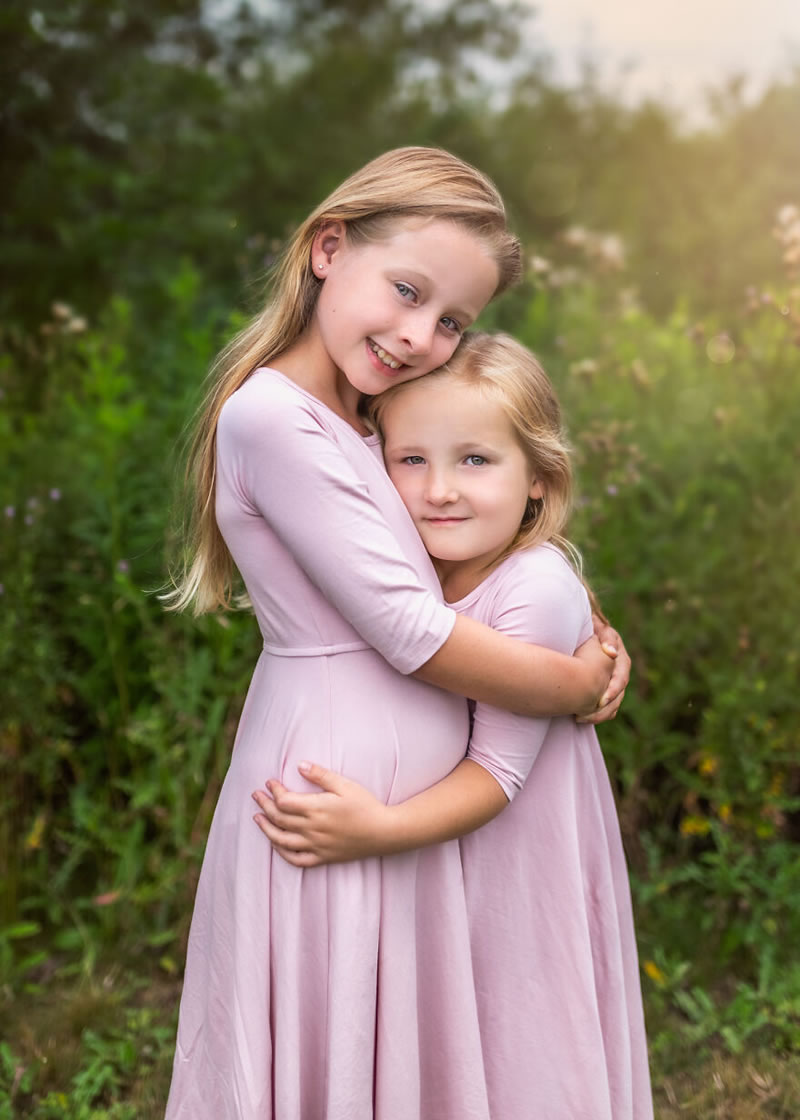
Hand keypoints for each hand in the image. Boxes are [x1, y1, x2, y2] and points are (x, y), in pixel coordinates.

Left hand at [251, 762, 391, 866]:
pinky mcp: (322, 857)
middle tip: (256, 795)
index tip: (269, 782)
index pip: (285, 801)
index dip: (274, 791)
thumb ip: (320, 775)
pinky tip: (276, 844)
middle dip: (264, 805)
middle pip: (279, 818)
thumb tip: (299, 765)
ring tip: (257, 818)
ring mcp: (316, 845)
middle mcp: (312, 829)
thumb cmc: (366, 805)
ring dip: (266, 829)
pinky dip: (282, 853)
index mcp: (317, 809)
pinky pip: (296, 860)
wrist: (384, 832)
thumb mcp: (345, 785)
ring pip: (282, 840)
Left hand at [576, 615, 630, 723]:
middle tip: (588, 715)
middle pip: (617, 695)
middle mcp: (619, 672)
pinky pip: (606, 706)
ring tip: (581, 719)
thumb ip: (606, 638)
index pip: (621, 679)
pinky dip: (596, 714)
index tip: (602, 701)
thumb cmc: (589, 627)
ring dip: (599, 714)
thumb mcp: (598, 627)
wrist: (582, 630)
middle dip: (604, 707)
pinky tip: (582, 718)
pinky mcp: (604, 688)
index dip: (613, 691)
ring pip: (612, 703)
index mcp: (620, 659)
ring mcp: (612, 681)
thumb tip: (612, 653)